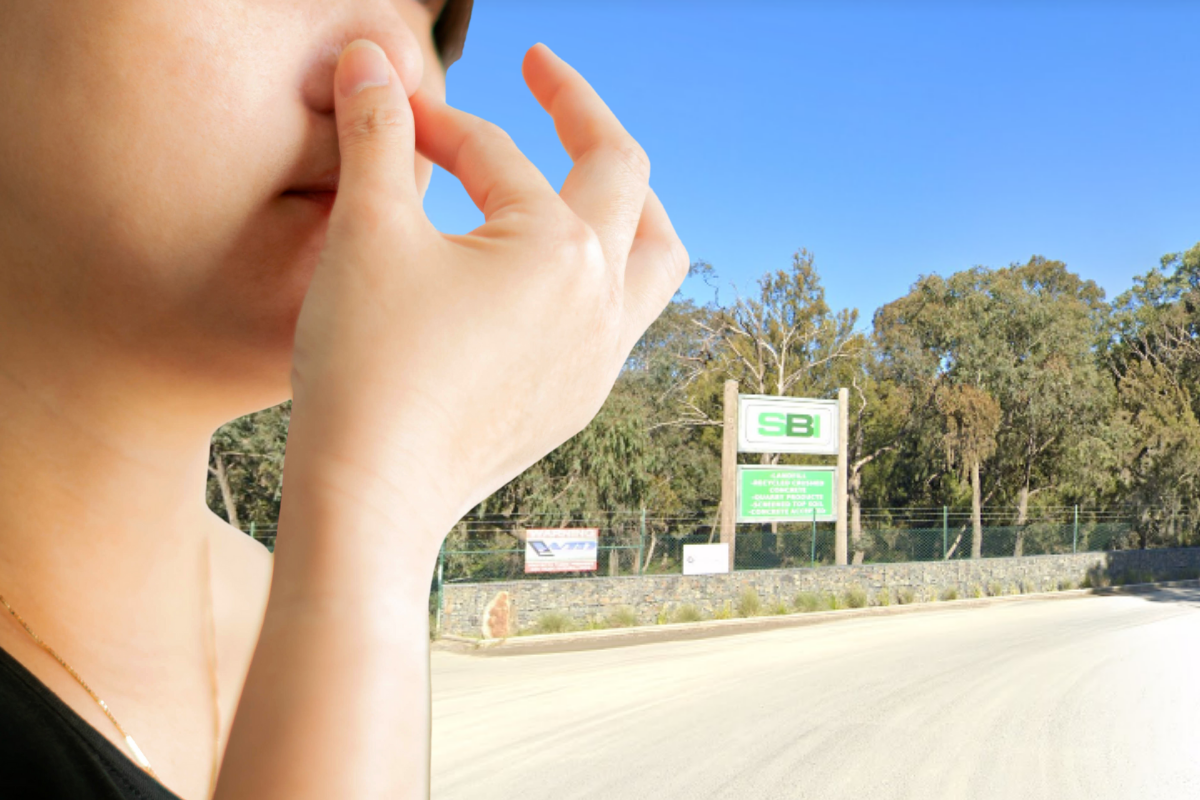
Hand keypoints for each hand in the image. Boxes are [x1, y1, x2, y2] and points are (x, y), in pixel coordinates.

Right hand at [287, 39, 687, 539]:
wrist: (373, 498)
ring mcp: (601, 356)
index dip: (435, 123)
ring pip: (658, 255)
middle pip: (623, 175)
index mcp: (559, 248)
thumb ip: (378, 133)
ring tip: (595, 174)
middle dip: (579, 113)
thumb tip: (370, 56)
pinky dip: (607, 272)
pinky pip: (627, 316)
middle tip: (541, 74)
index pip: (497, 156)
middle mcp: (602, 299)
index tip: (388, 113)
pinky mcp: (582, 399)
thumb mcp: (367, 233)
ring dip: (631, 200)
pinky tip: (563, 274)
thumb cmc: (367, 365)